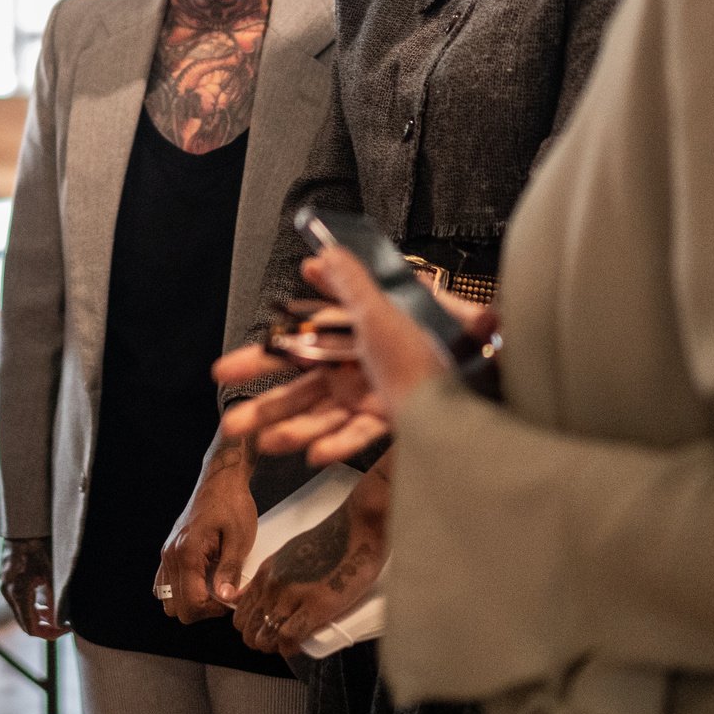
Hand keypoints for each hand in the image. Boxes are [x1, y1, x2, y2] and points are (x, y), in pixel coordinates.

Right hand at [0, 538, 64, 638]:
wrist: (24, 522)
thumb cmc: (39, 544)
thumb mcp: (52, 573)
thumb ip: (56, 601)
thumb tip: (61, 623)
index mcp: (18, 593)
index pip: (31, 629)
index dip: (50, 634)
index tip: (66, 628)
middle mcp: (8, 592)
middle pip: (25, 623)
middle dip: (46, 627)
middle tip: (65, 623)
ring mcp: (5, 585)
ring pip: (22, 612)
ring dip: (39, 616)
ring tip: (58, 611)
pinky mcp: (7, 579)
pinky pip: (19, 601)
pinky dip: (33, 606)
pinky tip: (46, 599)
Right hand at [154, 438, 253, 620]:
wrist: (221, 478)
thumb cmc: (232, 504)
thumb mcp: (239, 538)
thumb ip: (229, 571)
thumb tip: (224, 599)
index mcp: (186, 553)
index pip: (191, 604)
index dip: (213, 610)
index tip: (230, 598)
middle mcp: (170, 555)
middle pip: (176, 608)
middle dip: (201, 609)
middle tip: (222, 593)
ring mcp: (167, 552)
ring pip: (168, 598)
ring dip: (190, 600)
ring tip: (212, 586)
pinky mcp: (169, 549)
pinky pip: (164, 583)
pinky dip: (180, 589)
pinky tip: (201, 579)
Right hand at [214, 249, 495, 464]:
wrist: (488, 372)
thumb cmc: (437, 337)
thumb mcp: (384, 305)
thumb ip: (348, 283)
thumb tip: (318, 256)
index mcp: (351, 334)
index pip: (296, 345)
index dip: (262, 357)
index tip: (225, 369)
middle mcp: (358, 365)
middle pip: (302, 388)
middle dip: (264, 403)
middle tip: (230, 420)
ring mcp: (373, 395)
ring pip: (322, 417)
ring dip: (290, 429)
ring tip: (260, 443)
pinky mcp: (392, 420)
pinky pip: (357, 437)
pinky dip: (335, 446)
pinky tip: (310, 456)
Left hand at [229, 458, 388, 657]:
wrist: (356, 530)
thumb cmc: (330, 541)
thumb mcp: (288, 554)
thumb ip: (270, 575)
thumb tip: (253, 594)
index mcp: (267, 571)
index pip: (242, 610)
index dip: (249, 626)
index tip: (260, 632)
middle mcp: (274, 584)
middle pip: (250, 626)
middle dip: (258, 640)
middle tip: (272, 644)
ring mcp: (293, 596)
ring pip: (266, 635)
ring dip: (272, 646)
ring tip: (283, 647)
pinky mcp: (316, 606)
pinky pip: (289, 637)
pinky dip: (289, 648)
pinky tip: (295, 647)